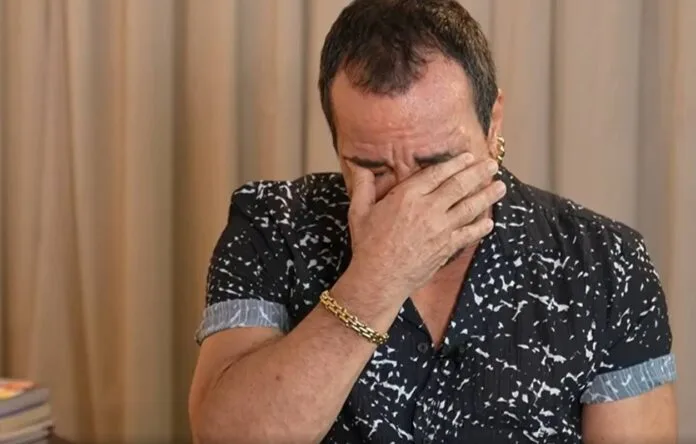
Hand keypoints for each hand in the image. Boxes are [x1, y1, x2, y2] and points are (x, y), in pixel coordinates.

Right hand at [345, 153, 505, 300]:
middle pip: (459, 186)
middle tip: (492, 165)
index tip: (467, 156)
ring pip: (469, 207)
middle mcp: (428, 209)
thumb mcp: (359, 211)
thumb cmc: (367, 245)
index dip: (455, 163)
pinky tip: (490, 221)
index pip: (437, 174)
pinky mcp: (446, 247)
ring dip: (487, 196)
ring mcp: (440, 229)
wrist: (379, 278)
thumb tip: (358, 165)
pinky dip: (481, 227)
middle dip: (478, 173)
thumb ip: (363, 185)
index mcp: (407, 196)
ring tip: (501, 186)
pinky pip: (469, 234)